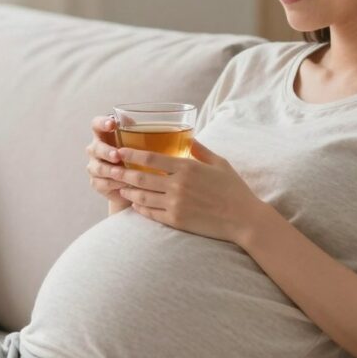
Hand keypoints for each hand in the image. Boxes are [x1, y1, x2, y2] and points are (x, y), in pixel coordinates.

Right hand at [85, 115, 131, 210]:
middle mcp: (96, 149)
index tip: (112, 124)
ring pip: (98, 167)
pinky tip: (124, 184)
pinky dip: (113, 184)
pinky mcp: (97, 183)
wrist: (135, 183)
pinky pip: (102, 183)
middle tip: (117, 155)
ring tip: (121, 172)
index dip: (102, 123)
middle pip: (96, 147)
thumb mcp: (140, 144)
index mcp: (104, 135)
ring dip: (109, 170)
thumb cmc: (137, 158)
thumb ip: (139, 133)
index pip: (96, 124)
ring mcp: (95, 166)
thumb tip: (146, 125)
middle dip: (106, 151)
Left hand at [113, 139, 261, 243]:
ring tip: (120, 187)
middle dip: (123, 173)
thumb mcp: (219, 163)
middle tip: (111, 169)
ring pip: (142, 197)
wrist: (244, 219)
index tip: (120, 151)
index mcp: (187, 168)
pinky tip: (134, 205)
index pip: (151, 159)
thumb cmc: (234, 189)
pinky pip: (151, 214)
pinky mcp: (176, 221)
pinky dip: (140, 208)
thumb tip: (188, 136)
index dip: (132, 154)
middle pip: (141, 178)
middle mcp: (178, 186)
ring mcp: (176, 205)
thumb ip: (200, 150)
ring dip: (128, 191)